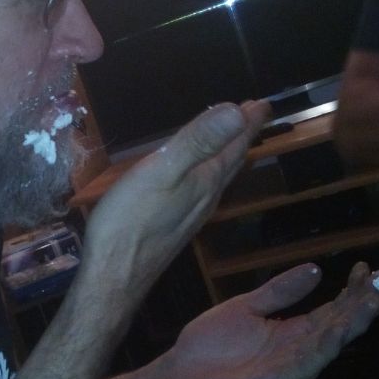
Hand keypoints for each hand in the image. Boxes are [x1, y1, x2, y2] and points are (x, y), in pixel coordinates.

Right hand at [83, 100, 270, 300]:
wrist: (114, 275)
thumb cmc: (131, 221)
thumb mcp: (162, 171)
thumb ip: (198, 141)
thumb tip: (237, 111)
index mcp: (206, 179)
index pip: (236, 143)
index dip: (249, 121)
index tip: (263, 103)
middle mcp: (207, 196)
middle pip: (232, 159)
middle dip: (242, 134)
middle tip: (252, 114)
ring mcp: (192, 214)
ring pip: (219, 176)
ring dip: (228, 153)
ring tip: (231, 138)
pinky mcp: (177, 225)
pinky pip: (204, 189)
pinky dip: (209, 172)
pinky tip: (199, 176)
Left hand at [147, 261, 378, 378]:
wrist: (175, 376)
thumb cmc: (208, 344)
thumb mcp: (245, 307)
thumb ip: (279, 292)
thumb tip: (316, 270)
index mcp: (289, 333)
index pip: (328, 313)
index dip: (349, 294)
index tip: (366, 270)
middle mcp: (294, 353)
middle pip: (334, 329)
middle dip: (358, 309)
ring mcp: (285, 373)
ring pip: (324, 349)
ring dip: (347, 328)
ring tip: (370, 305)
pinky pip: (298, 369)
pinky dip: (318, 351)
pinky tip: (333, 333)